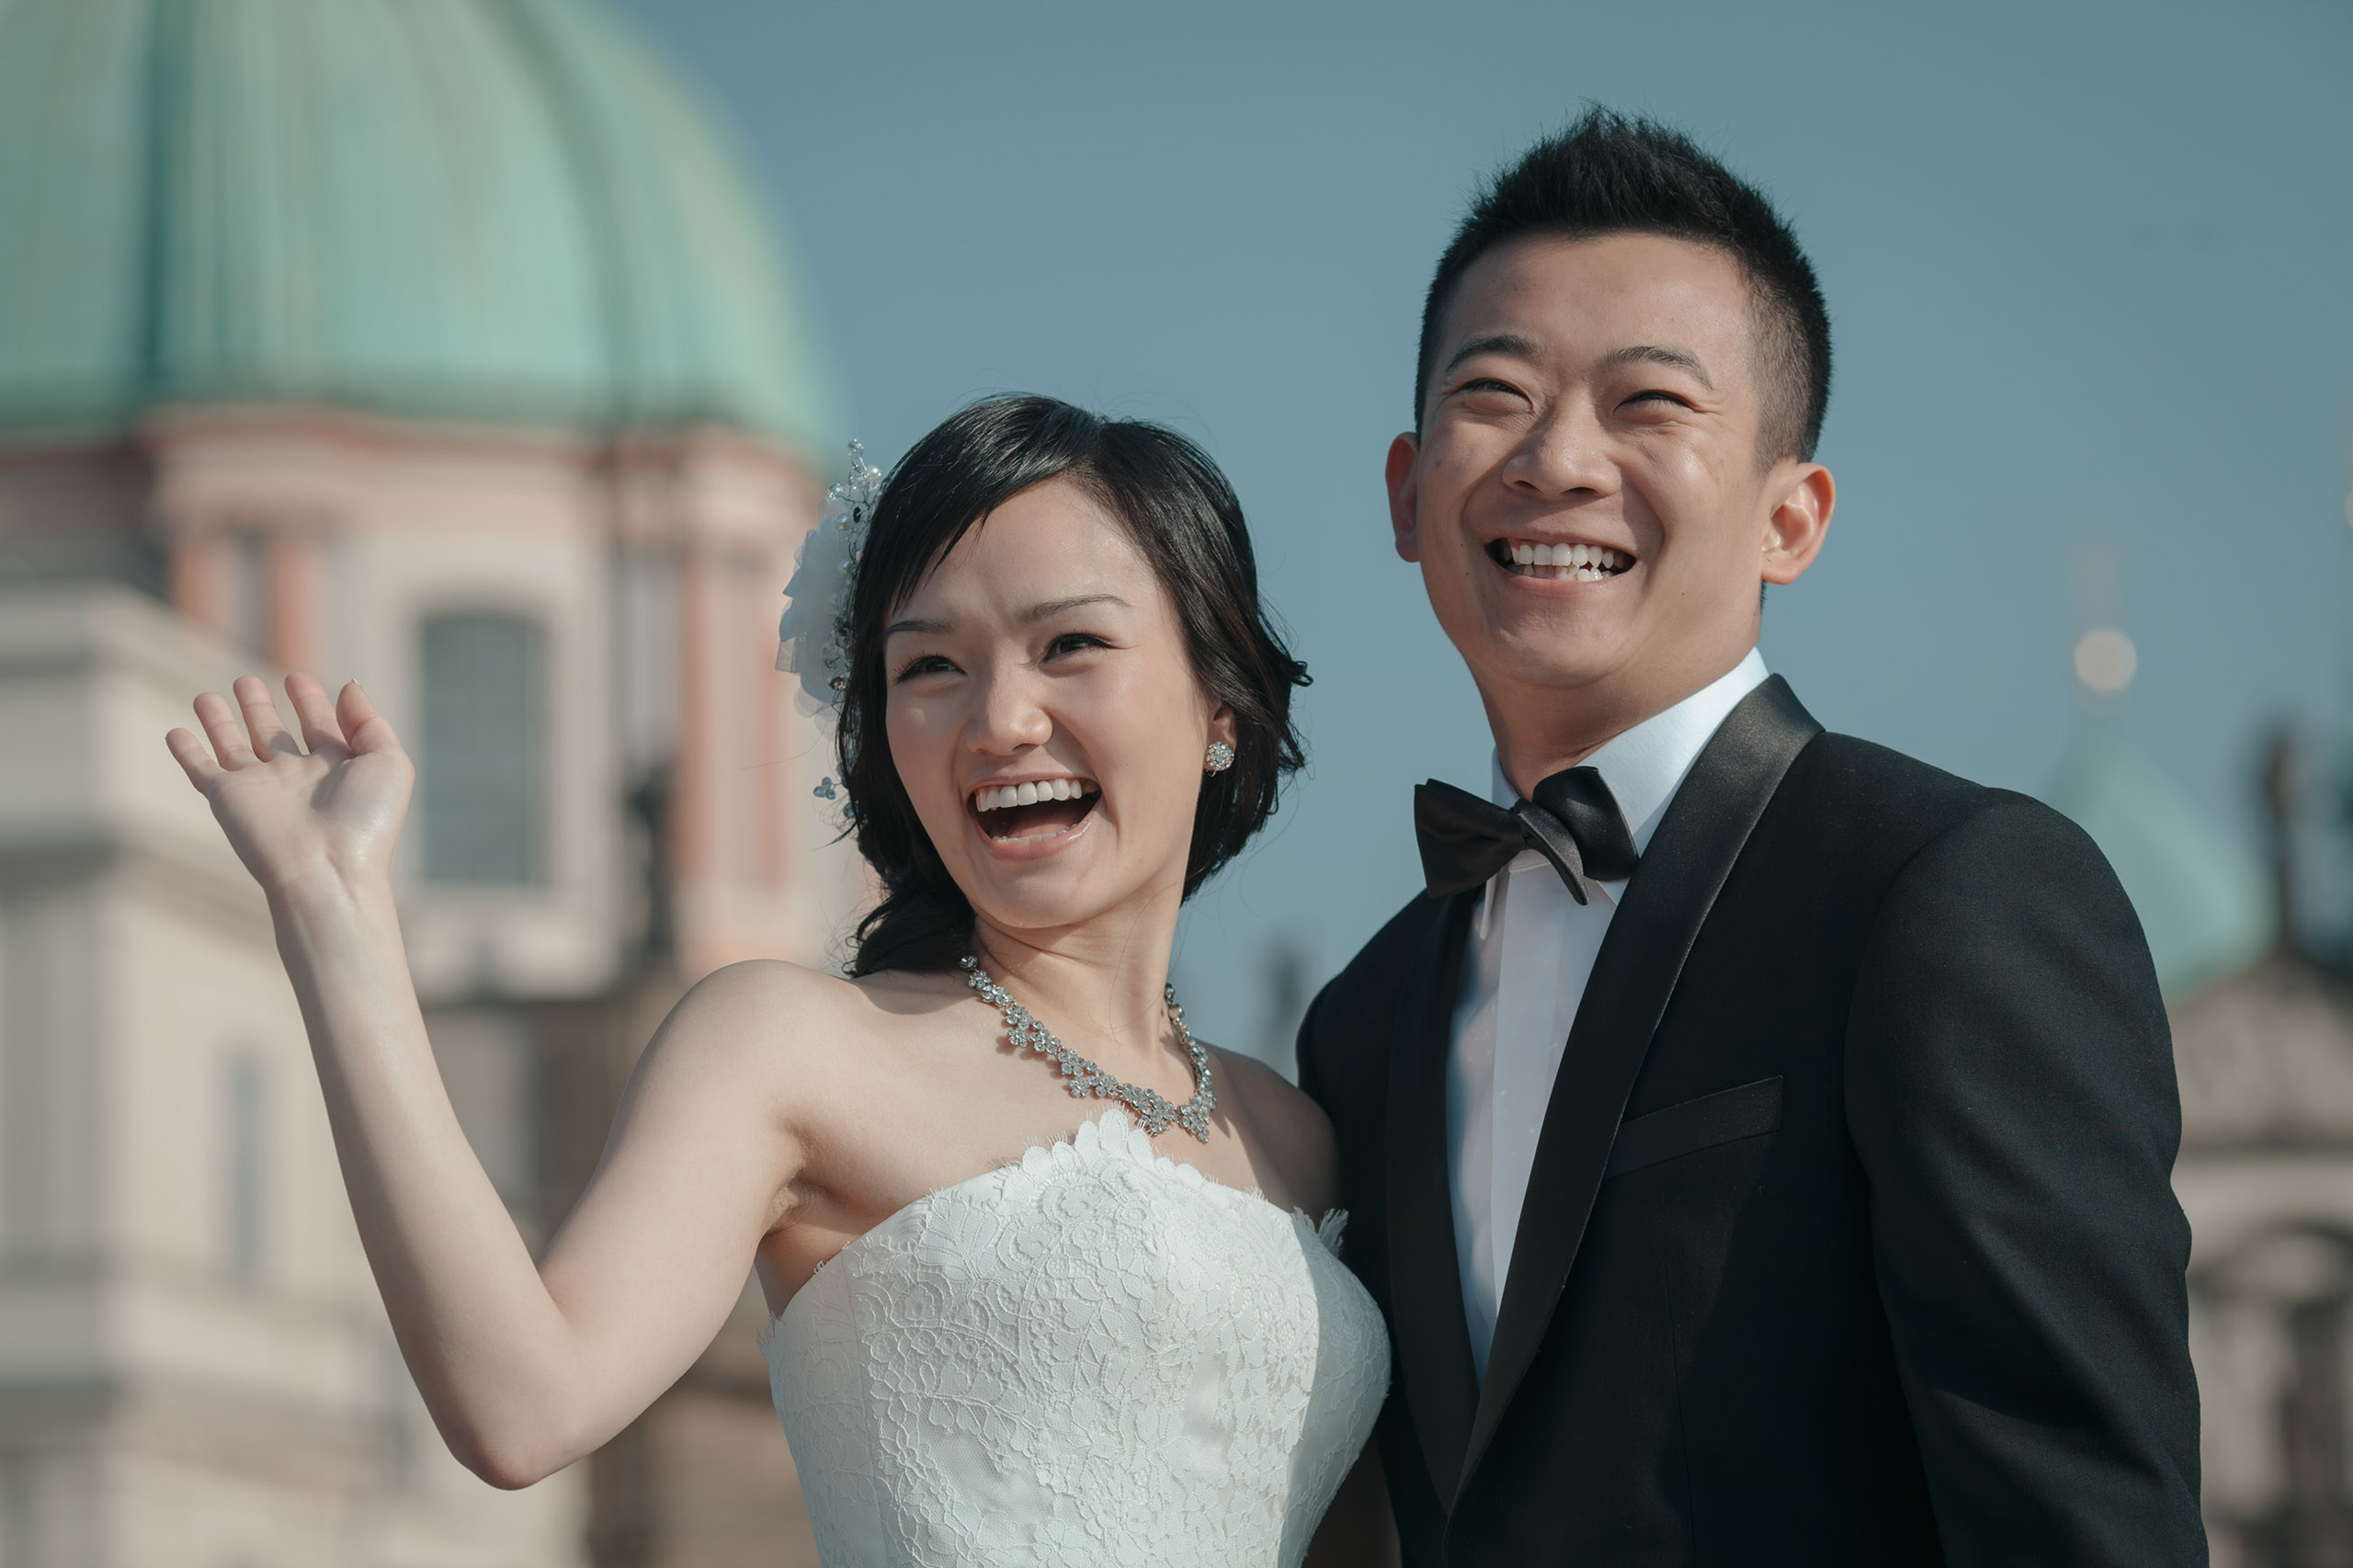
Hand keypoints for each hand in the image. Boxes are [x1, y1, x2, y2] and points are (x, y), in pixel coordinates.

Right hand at [166, 674, 414, 901]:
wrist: (326, 870)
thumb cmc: (364, 820)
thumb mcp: (388, 762)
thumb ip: (369, 722)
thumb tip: (349, 688)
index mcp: (336, 768)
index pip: (319, 726)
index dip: (308, 701)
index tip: (296, 678)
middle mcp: (296, 777)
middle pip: (273, 734)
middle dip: (259, 707)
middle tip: (246, 680)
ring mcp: (260, 788)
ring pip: (234, 747)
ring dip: (220, 722)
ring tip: (206, 696)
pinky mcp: (227, 799)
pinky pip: (201, 771)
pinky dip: (186, 752)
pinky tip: (174, 732)